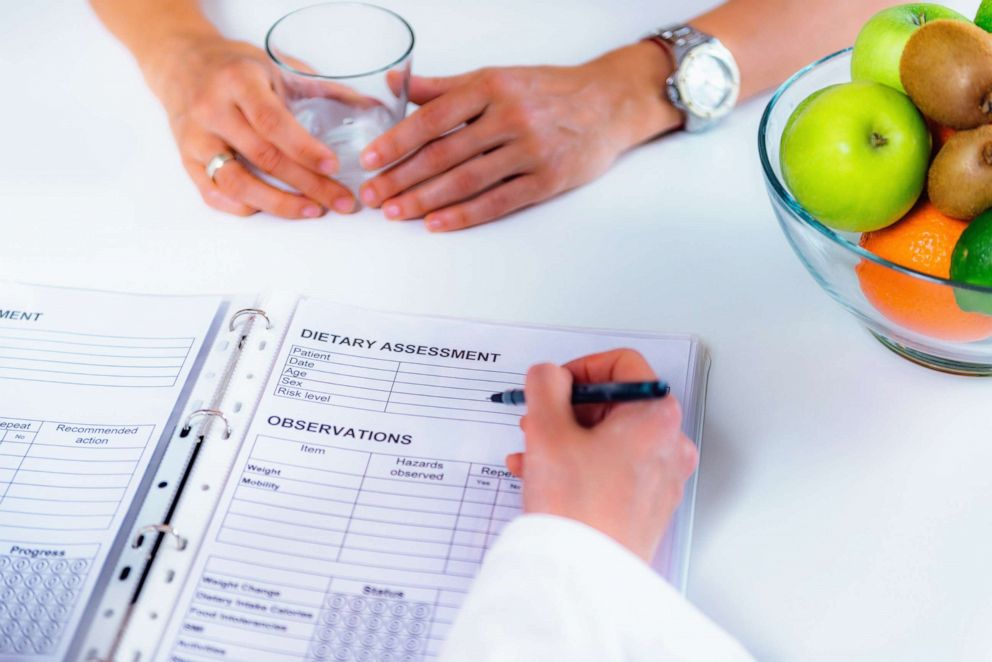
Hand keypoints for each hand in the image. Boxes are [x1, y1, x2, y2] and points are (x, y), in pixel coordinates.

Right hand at [146, 34, 355, 218]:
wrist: (182, 64)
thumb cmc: (236, 68)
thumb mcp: (276, 66)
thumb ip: (320, 88)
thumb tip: (370, 107)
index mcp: (238, 82)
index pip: (273, 122)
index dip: (305, 149)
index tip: (334, 167)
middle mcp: (212, 110)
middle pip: (263, 157)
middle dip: (307, 184)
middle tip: (341, 201)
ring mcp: (196, 138)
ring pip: (236, 183)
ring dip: (278, 203)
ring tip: (312, 211)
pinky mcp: (186, 160)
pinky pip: (213, 194)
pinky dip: (243, 208)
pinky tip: (272, 210)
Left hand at [359, 42, 680, 231]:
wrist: (610, 103)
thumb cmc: (550, 90)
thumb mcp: (498, 77)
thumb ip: (446, 86)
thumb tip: (398, 84)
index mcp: (491, 87)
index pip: (432, 118)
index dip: (397, 141)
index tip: (370, 159)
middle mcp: (509, 116)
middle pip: (443, 154)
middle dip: (401, 177)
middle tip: (374, 195)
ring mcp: (530, 150)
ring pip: (466, 180)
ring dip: (425, 200)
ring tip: (396, 212)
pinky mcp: (547, 180)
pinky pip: (497, 202)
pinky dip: (463, 215)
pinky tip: (437, 223)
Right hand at [507, 349, 697, 561]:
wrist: (584, 576)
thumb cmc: (578, 508)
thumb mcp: (547, 430)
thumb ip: (545, 386)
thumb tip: (550, 375)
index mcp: (656, 416)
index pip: (623, 365)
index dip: (580, 368)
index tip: (554, 385)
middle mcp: (668, 444)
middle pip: (614, 403)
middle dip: (567, 409)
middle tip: (537, 420)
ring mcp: (660, 477)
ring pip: (608, 438)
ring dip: (565, 438)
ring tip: (531, 453)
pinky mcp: (647, 504)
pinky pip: (611, 468)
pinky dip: (578, 464)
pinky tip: (542, 476)